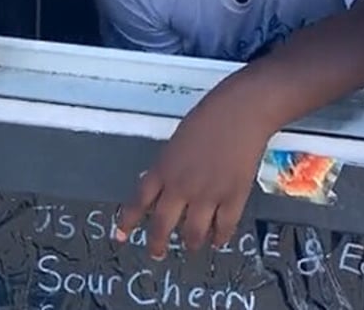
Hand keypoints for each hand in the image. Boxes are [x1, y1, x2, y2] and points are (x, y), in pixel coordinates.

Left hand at [115, 83, 273, 257]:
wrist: (241, 111)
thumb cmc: (211, 115)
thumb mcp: (178, 140)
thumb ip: (171, 165)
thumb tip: (169, 185)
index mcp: (164, 168)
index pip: (139, 202)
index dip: (128, 221)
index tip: (122, 235)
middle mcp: (181, 186)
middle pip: (162, 225)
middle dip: (157, 244)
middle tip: (157, 252)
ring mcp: (207, 194)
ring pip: (192, 233)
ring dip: (190, 243)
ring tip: (191, 246)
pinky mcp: (233, 197)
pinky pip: (224, 228)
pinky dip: (219, 238)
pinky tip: (218, 240)